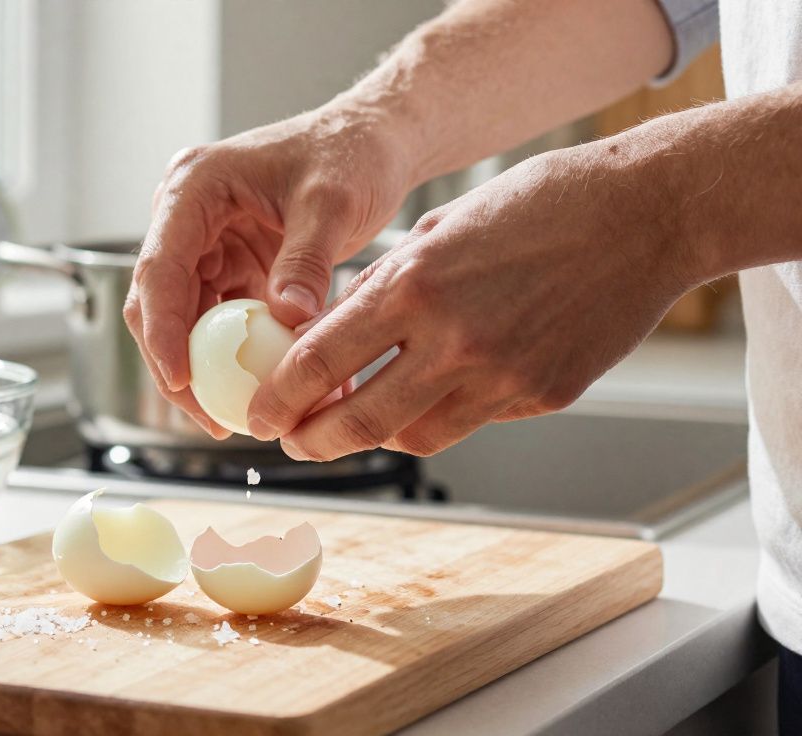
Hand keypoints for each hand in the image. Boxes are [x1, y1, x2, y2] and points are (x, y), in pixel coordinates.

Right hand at [123, 103, 414, 437]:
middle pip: (159, 304)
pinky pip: (224, 324)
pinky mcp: (231, 269)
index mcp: (194, 188)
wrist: (374, 143)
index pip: (159, 267)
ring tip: (240, 417)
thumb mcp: (331, 203)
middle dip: (178, 365)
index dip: (162, 329)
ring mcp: (207, 246)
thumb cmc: (350, 154)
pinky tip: (272, 389)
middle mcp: (187, 218)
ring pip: (187, 322)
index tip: (181, 379)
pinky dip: (243, 358)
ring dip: (209, 369)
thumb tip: (288, 320)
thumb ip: (307, 260)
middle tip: (212, 417)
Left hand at [247, 143, 694, 458]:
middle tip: (293, 443)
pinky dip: (437, 417)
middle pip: (358, 421)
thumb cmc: (539, 204)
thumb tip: (334, 332)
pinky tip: (427, 398)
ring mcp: (502, 376)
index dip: (280, 399)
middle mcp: (452, 339)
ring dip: (373, 437)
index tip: (259, 416)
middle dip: (313, 441)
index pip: (321, 361)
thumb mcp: (440, 229)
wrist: (645, 215)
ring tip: (352, 425)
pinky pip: (470, 423)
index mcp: (415, 286)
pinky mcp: (542, 396)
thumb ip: (385, 286)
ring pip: (412, 437)